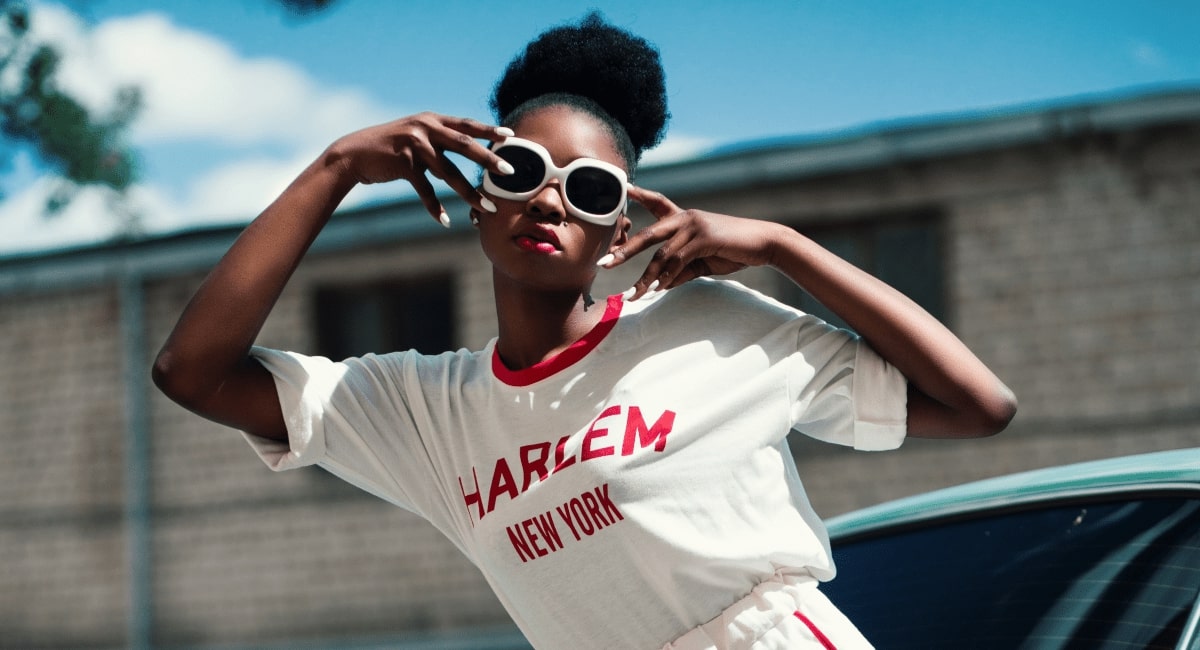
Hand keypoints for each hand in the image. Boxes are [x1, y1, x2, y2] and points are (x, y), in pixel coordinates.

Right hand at [326, 112, 514, 223]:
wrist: (353, 154)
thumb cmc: (387, 147)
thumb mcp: (415, 137)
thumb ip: (437, 142)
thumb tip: (461, 153)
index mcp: (432, 120)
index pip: (466, 125)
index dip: (489, 130)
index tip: (511, 136)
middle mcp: (425, 128)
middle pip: (464, 145)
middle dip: (488, 159)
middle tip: (509, 172)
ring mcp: (414, 145)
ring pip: (449, 172)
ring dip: (469, 192)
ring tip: (487, 207)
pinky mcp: (403, 163)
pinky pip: (425, 189)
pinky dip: (434, 207)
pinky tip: (444, 221)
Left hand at [601, 186, 785, 299]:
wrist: (763, 244)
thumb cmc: (734, 251)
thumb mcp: (702, 261)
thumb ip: (680, 270)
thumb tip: (659, 285)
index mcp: (684, 218)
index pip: (658, 202)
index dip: (641, 196)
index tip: (625, 189)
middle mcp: (686, 217)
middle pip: (648, 234)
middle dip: (624, 250)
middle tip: (604, 263)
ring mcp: (694, 225)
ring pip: (661, 254)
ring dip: (646, 278)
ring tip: (633, 295)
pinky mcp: (704, 237)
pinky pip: (678, 260)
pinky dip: (666, 277)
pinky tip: (657, 289)